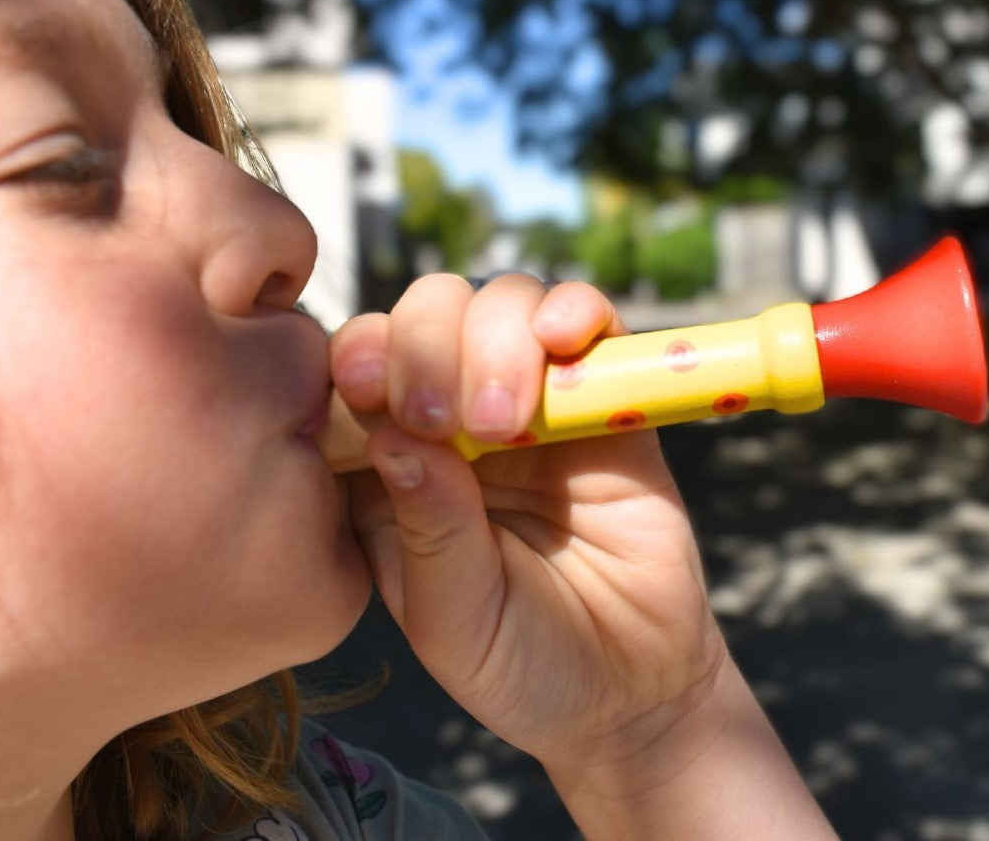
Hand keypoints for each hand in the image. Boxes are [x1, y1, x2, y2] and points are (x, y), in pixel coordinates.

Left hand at [329, 273, 726, 772]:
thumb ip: (428, 529)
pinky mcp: (605, 395)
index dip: (360, 356)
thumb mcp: (453, 619)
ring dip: (495, 338)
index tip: (369, 390)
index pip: (359, 368)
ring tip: (509, 422)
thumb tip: (391, 432)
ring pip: (501, 301)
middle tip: (448, 420)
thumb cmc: (520, 661)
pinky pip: (592, 320)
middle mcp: (458, 414)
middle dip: (427, 346)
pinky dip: (575, 309)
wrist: (628, 686)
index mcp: (395, 462)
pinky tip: (565, 339)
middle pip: (427, 313)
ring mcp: (534, 398)